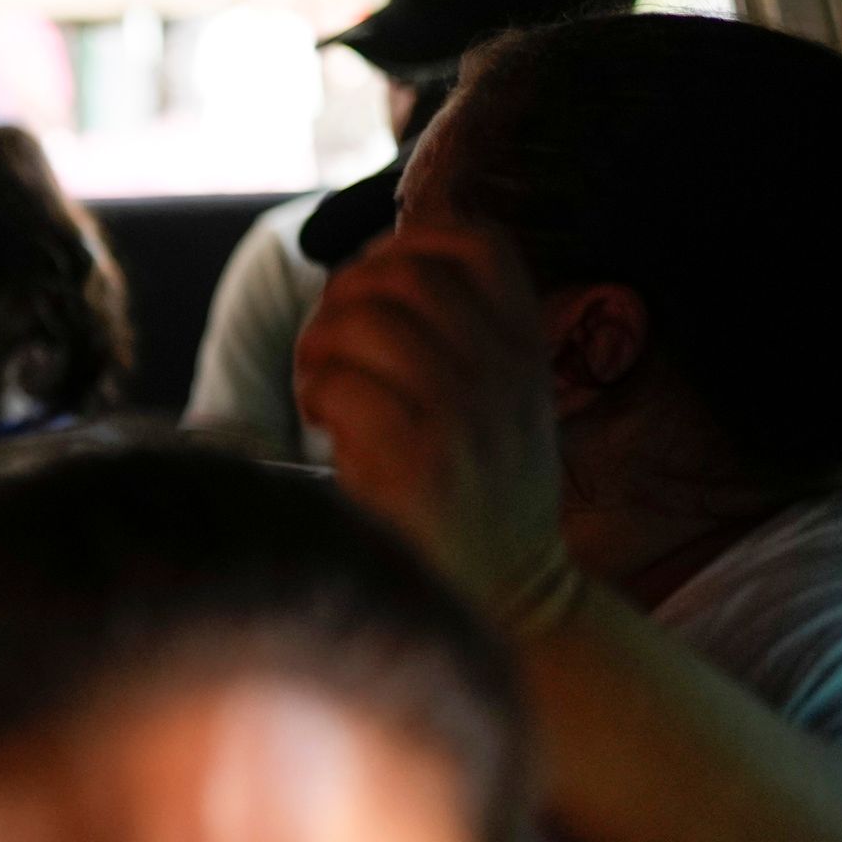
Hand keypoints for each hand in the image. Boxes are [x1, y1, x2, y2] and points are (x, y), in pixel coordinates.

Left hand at [291, 224, 569, 619]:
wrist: (512, 599)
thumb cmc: (479, 494)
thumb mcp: (502, 400)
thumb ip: (464, 332)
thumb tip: (380, 258)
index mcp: (526, 346)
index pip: (476, 241)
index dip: (405, 245)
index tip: (371, 293)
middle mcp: (503, 370)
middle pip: (403, 269)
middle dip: (342, 296)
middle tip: (330, 349)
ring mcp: (465, 412)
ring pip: (363, 319)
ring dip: (320, 345)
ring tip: (322, 388)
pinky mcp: (419, 460)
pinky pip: (340, 382)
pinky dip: (315, 394)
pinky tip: (326, 425)